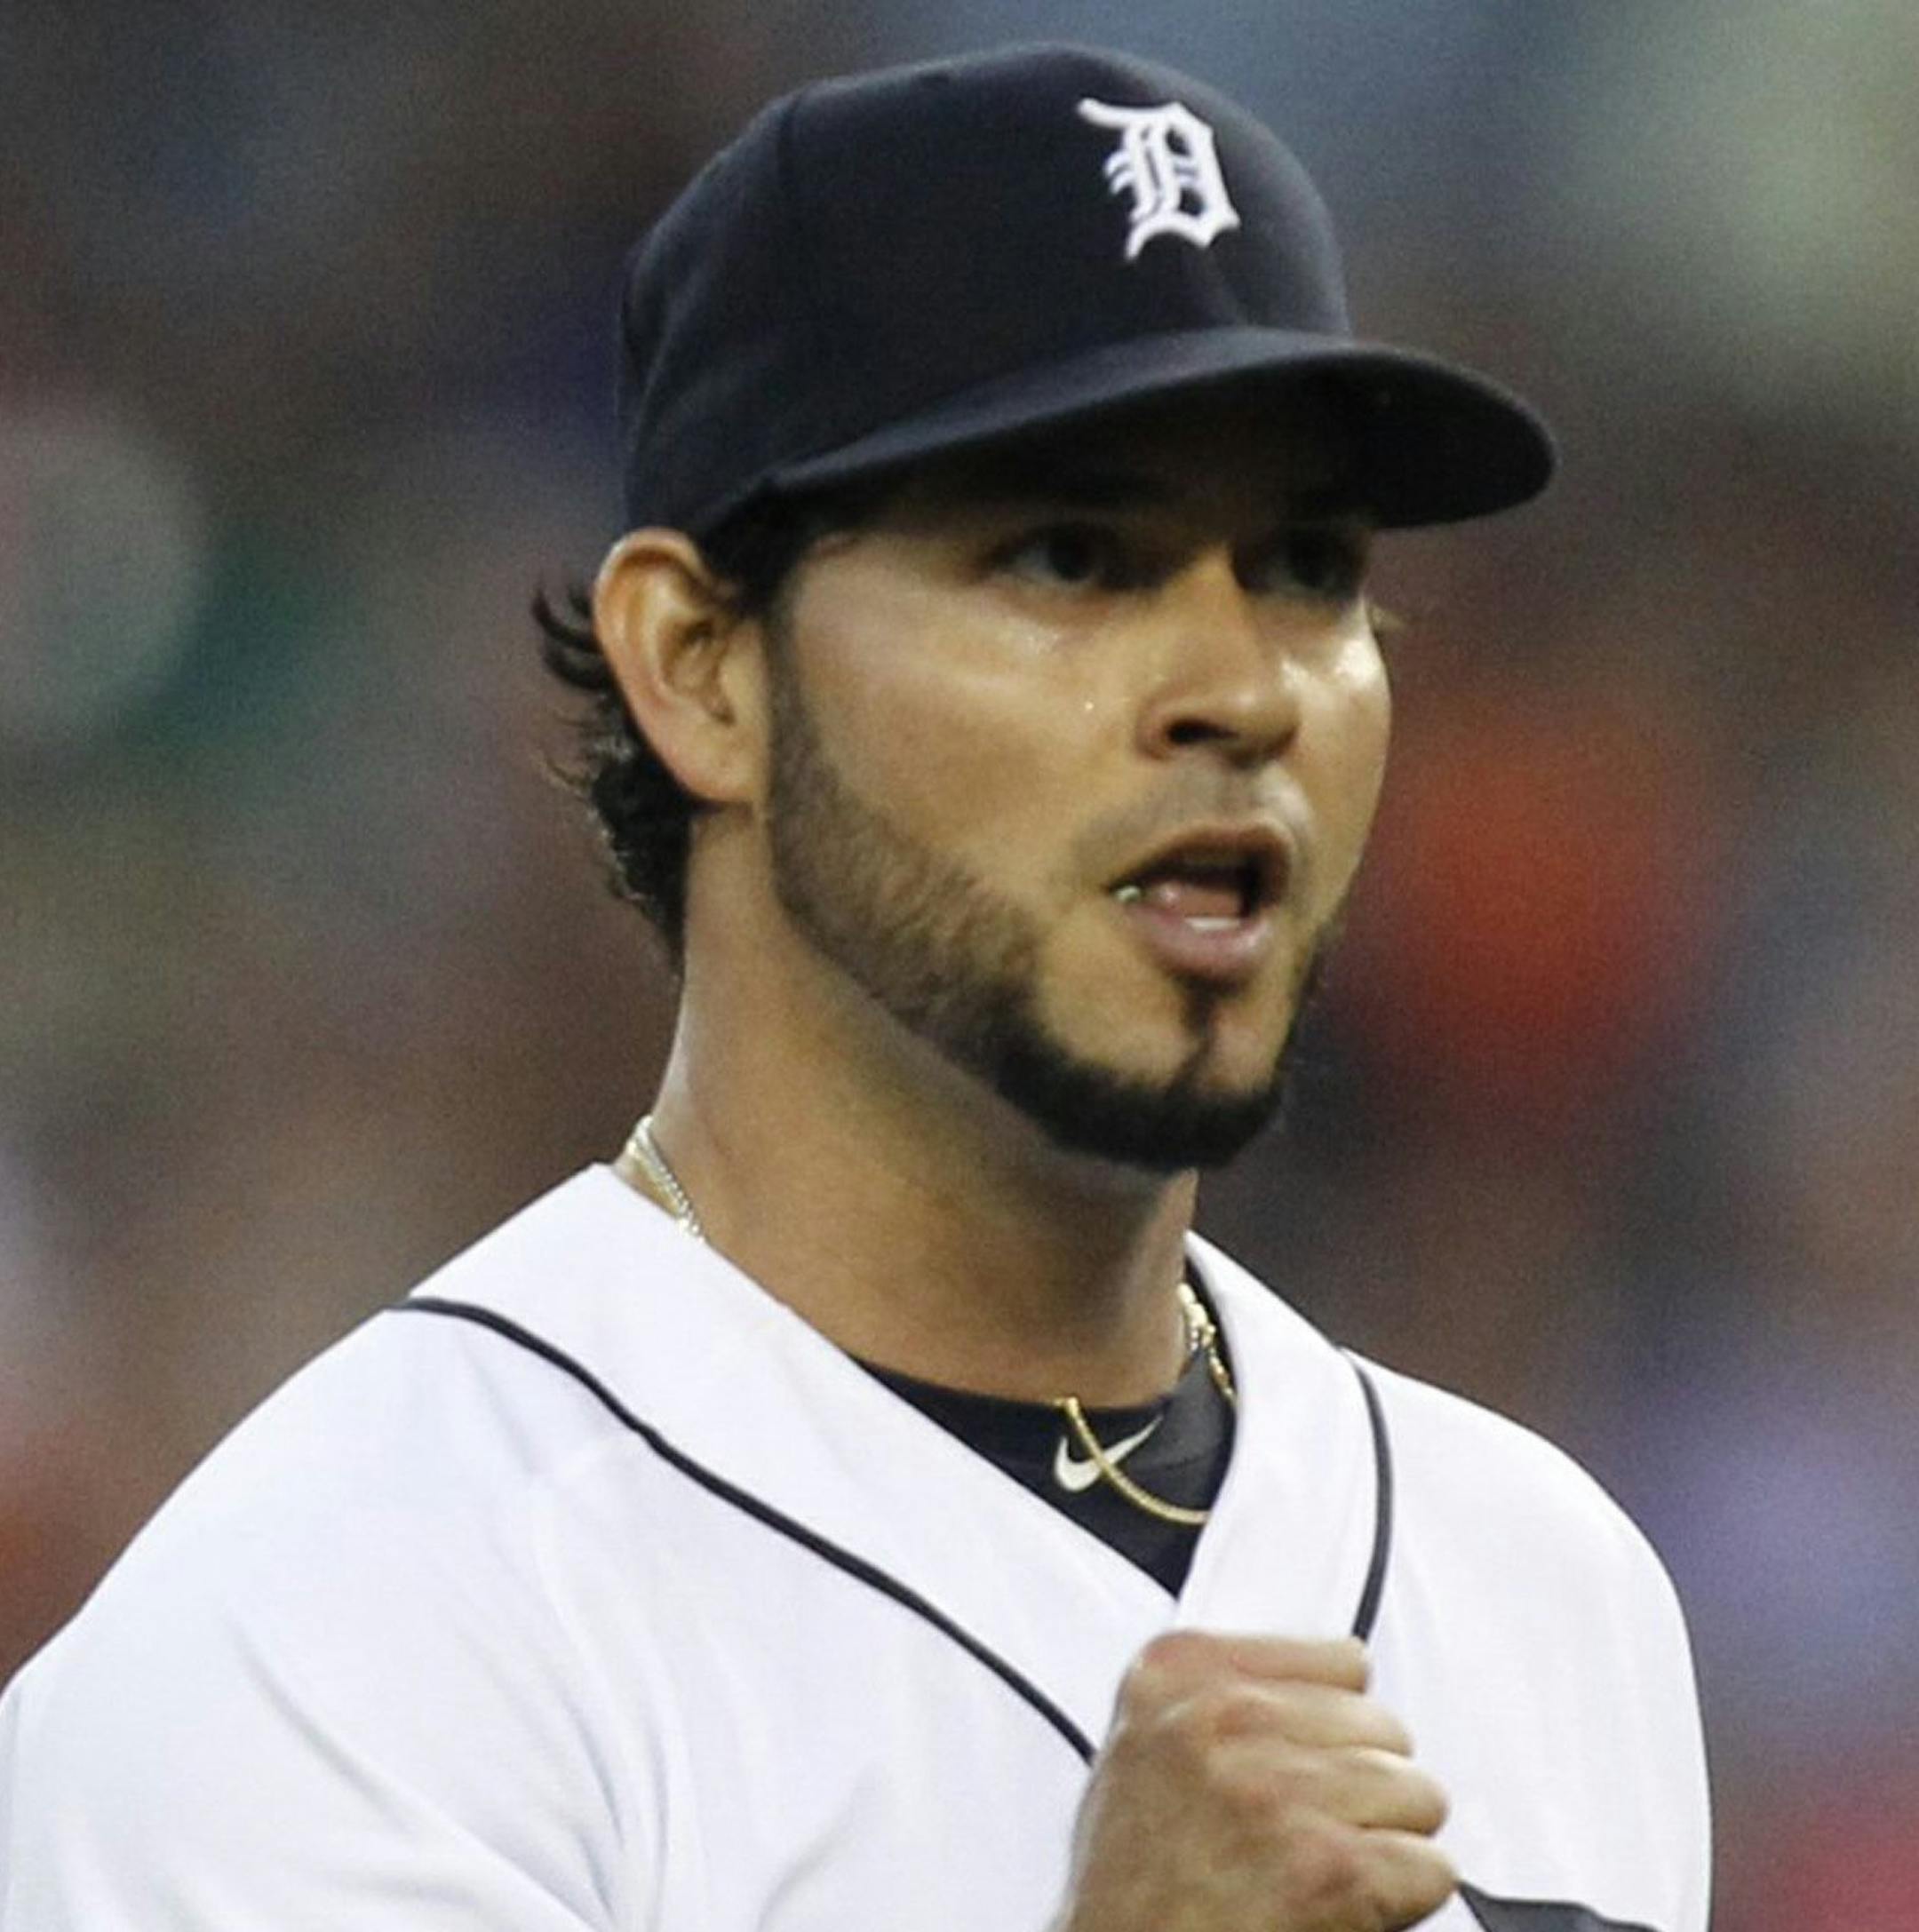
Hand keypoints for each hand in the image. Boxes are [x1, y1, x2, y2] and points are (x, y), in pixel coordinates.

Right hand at [1052, 1631, 1454, 1931]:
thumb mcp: (1143, 1749)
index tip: (1304, 1760)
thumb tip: (1325, 1693)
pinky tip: (1342, 1907)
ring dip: (1386, 1841)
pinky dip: (1403, 1899)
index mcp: (1179, 1671)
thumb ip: (1219, 1698)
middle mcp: (1227, 1717)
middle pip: (1381, 1725)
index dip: (1331, 1728)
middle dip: (1361, 1784)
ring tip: (1320, 1870)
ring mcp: (1280, 1788)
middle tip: (1308, 1831)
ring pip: (1417, 1793)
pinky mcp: (1331, 1866)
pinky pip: (1430, 1866)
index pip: (1340, 1661)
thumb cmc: (1129, 1889)